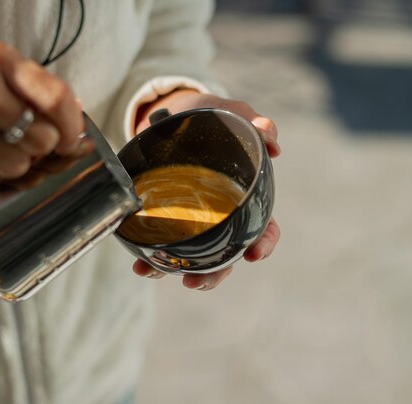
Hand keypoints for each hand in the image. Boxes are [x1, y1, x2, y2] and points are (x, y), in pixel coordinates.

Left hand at [132, 89, 280, 289]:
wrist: (174, 113)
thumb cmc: (212, 117)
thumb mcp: (233, 114)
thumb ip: (253, 124)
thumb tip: (272, 140)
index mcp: (245, 197)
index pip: (264, 227)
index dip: (263, 243)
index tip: (253, 254)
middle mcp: (222, 215)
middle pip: (226, 253)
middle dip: (215, 273)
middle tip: (196, 281)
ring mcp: (194, 220)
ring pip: (195, 258)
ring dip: (181, 273)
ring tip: (159, 275)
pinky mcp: (167, 218)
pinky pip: (162, 245)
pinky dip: (151, 261)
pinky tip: (139, 266)